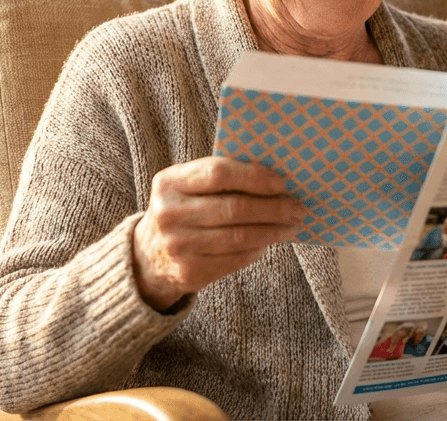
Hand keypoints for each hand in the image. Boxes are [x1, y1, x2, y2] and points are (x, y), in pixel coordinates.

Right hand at [132, 157, 303, 310]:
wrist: (148, 257)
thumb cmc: (182, 211)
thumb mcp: (187, 187)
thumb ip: (220, 178)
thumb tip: (275, 180)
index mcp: (169, 182)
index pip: (218, 173)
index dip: (254, 177)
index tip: (282, 182)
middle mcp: (169, 214)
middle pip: (233, 208)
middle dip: (273, 208)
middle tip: (297, 207)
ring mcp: (178, 246)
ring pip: (239, 237)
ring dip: (273, 230)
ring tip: (292, 225)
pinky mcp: (190, 272)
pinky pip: (235, 259)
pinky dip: (259, 249)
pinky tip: (270, 240)